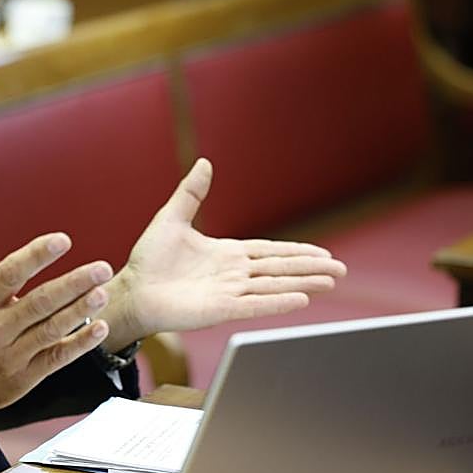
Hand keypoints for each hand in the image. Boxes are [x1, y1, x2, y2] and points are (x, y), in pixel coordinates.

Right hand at [0, 206, 111, 430]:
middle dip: (73, 283)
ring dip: (80, 310)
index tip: (62, 240)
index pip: (10, 274)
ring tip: (102, 291)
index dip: (37, 255)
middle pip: (39, 302)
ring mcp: (11, 354)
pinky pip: (57, 357)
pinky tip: (99, 327)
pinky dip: (80, 343)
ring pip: (51, 329)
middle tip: (101, 268)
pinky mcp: (25, 376)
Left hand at [98, 158, 346, 348]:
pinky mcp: (219, 309)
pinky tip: (301, 299)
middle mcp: (232, 274)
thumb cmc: (148, 260)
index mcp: (226, 255)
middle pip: (279, 269)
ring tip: (331, 282)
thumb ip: (191, 193)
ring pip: (273, 286)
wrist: (131, 289)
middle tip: (341, 270)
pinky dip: (277, 302)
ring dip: (302, 283)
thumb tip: (205, 163)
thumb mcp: (172, 218)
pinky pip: (254, 304)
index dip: (296, 252)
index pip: (269, 252)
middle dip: (310, 268)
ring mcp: (228, 292)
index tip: (323, 254)